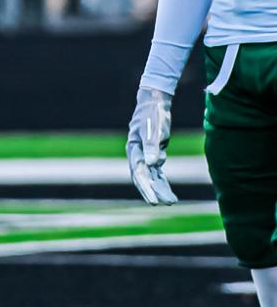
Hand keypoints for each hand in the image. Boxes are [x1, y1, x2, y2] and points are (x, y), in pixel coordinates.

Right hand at [127, 85, 176, 204]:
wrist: (155, 102)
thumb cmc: (153, 114)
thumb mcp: (154, 130)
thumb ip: (152, 147)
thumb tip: (152, 164)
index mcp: (134, 149)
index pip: (139, 173)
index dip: (146, 188)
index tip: (154, 201)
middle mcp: (137, 155)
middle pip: (143, 178)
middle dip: (152, 192)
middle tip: (163, 204)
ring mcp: (145, 155)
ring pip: (151, 177)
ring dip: (160, 189)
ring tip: (172, 201)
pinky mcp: (154, 154)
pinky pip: (157, 173)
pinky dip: (162, 182)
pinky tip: (170, 192)